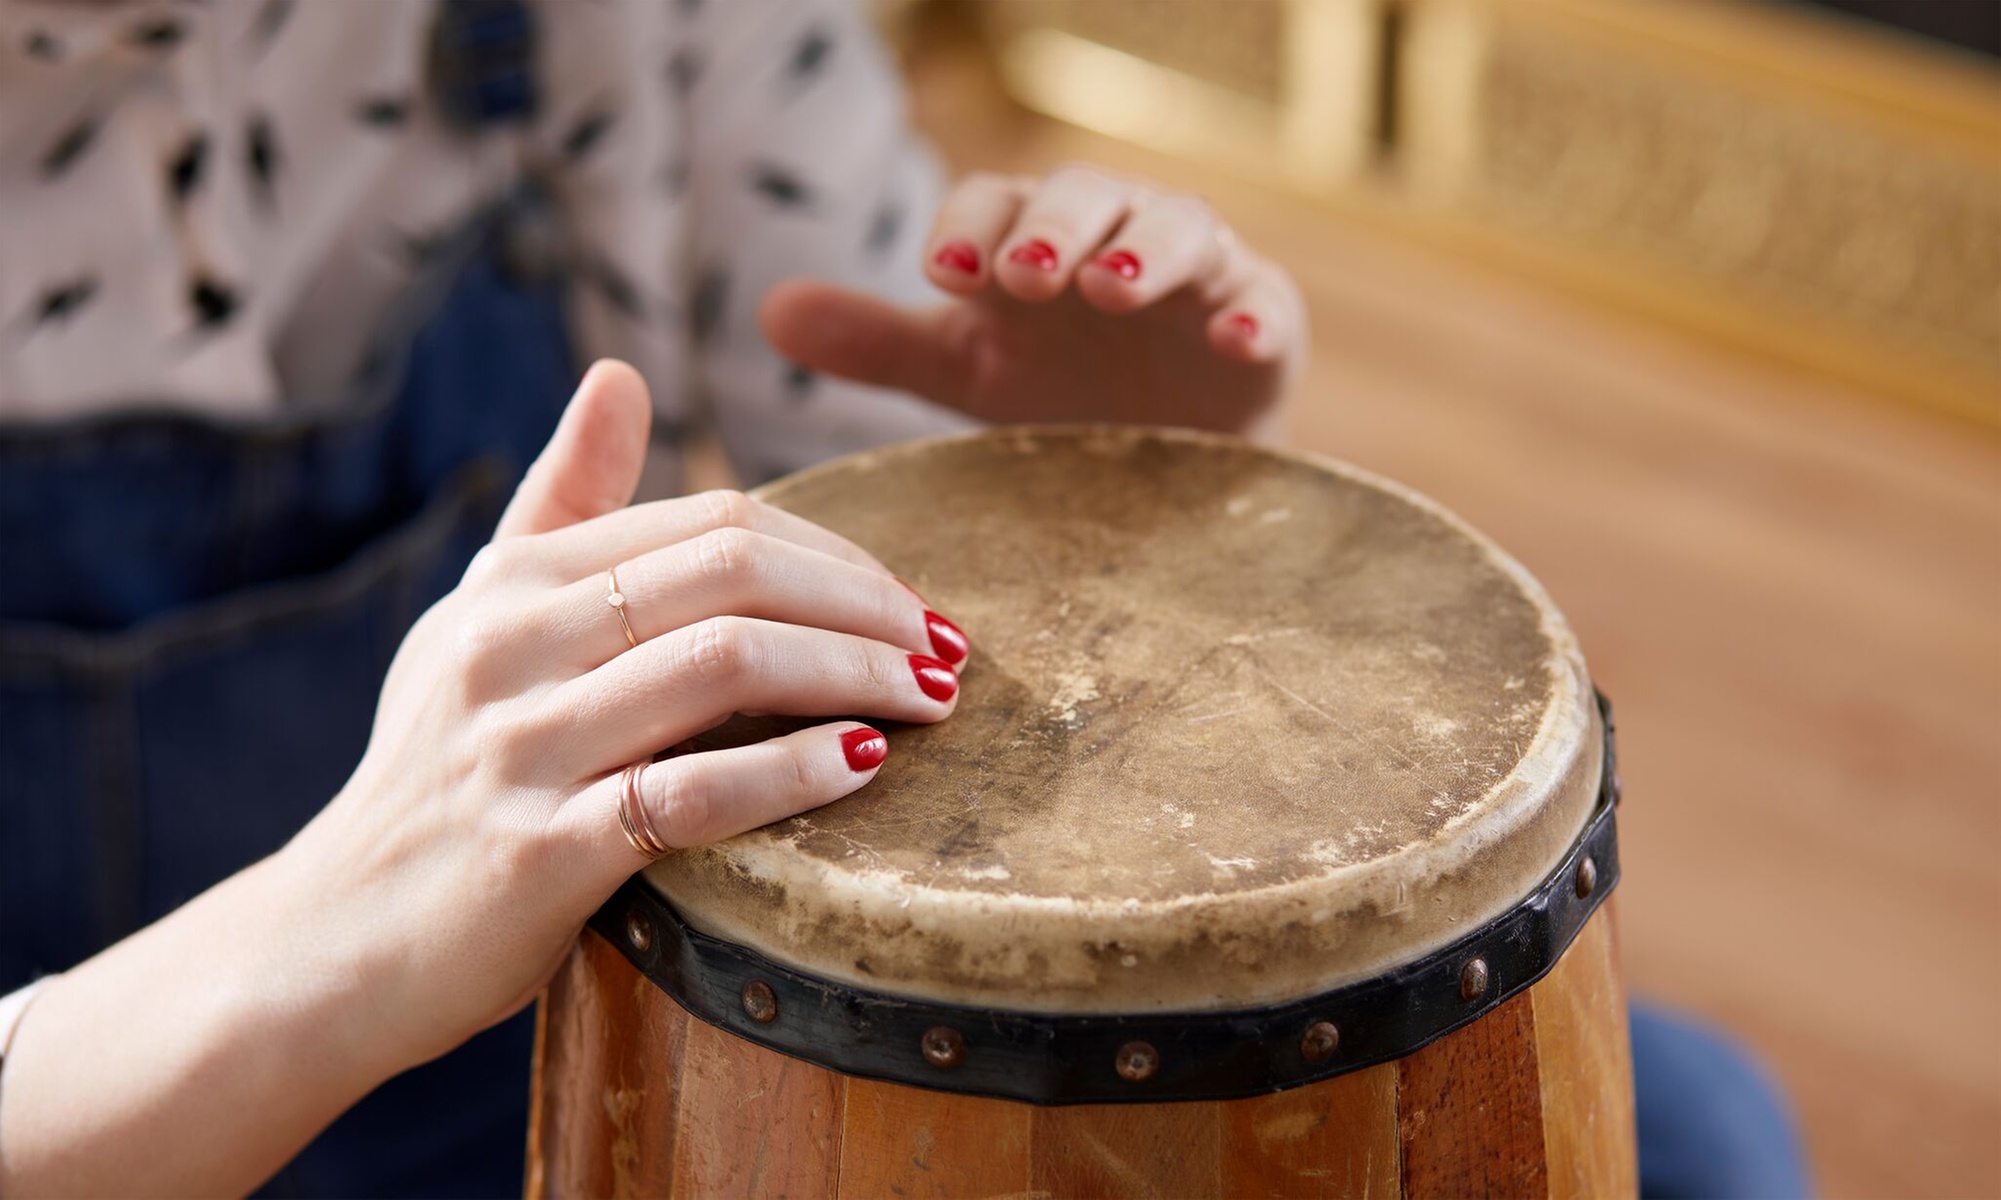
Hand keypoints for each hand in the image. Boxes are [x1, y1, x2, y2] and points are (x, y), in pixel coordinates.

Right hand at [286, 361, 969, 1073]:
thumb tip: (622, 374)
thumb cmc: (438, 768)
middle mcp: (514, 641)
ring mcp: (523, 744)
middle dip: (867, 605)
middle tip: (947, 648)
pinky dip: (790, 773)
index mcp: (519, 578)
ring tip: (931, 699)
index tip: (911, 602)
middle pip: (734, 575)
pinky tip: (863, 765)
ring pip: (723, 665)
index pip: (718, 524)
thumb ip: (562, 500)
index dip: (838, 556)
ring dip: (855, 674)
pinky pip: (689, 793)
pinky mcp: (539, 852)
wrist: (338, 937)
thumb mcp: (481, 616)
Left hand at [760, 166, 1304, 438]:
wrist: (1167, 462)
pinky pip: (1263, 305)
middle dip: (1055, 228)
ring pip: (1179, 228)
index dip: (968, 231)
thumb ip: (880, 342)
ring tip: (1115, 288)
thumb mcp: (966, 372)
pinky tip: (1229, 340)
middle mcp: (1113, 234)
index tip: (942, 277)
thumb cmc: (1059, 396)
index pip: (993, 205)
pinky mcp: (1261, 320)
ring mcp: (1195, 272)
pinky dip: (1250, 316)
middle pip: (1086, 198)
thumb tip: (767, 310)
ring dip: (1148, 251)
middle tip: (1024, 275)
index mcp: (1033, 238)